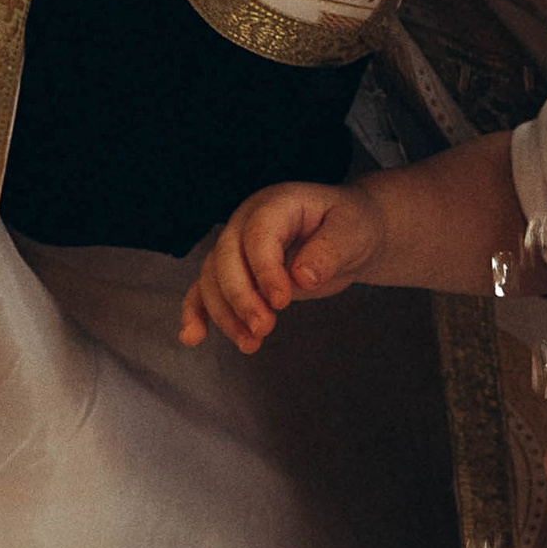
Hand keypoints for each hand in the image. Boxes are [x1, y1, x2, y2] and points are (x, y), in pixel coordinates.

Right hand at [182, 180, 381, 351]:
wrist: (347, 234)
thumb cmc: (351, 226)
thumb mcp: (352, 232)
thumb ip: (330, 251)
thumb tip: (303, 277)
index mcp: (276, 204)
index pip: (258, 235)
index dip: (264, 269)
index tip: (282, 301)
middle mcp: (247, 222)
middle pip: (226, 258)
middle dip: (241, 297)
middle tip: (263, 328)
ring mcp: (236, 246)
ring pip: (212, 278)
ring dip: (225, 314)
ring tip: (250, 343)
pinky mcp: (235, 272)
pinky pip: (205, 289)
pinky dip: (197, 312)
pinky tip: (193, 337)